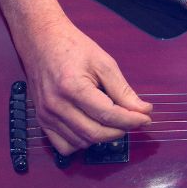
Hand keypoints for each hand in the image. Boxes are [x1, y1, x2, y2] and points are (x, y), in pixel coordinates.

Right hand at [14, 17, 152, 156]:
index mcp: (72, 87)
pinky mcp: (42, 120)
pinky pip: (64, 146)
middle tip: (134, 120)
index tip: (146, 118)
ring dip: (103, 137)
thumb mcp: (103, 62)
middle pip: (95, 133)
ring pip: (82, 142)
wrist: (41, 41)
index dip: (131, 120)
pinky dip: (82, 143)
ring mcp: (46, 115)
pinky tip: (91, 127)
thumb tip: (142, 110)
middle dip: (120, 131)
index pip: (108, 115)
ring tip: (114, 121)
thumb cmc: (72, 47)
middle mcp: (56, 105)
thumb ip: (122, 90)